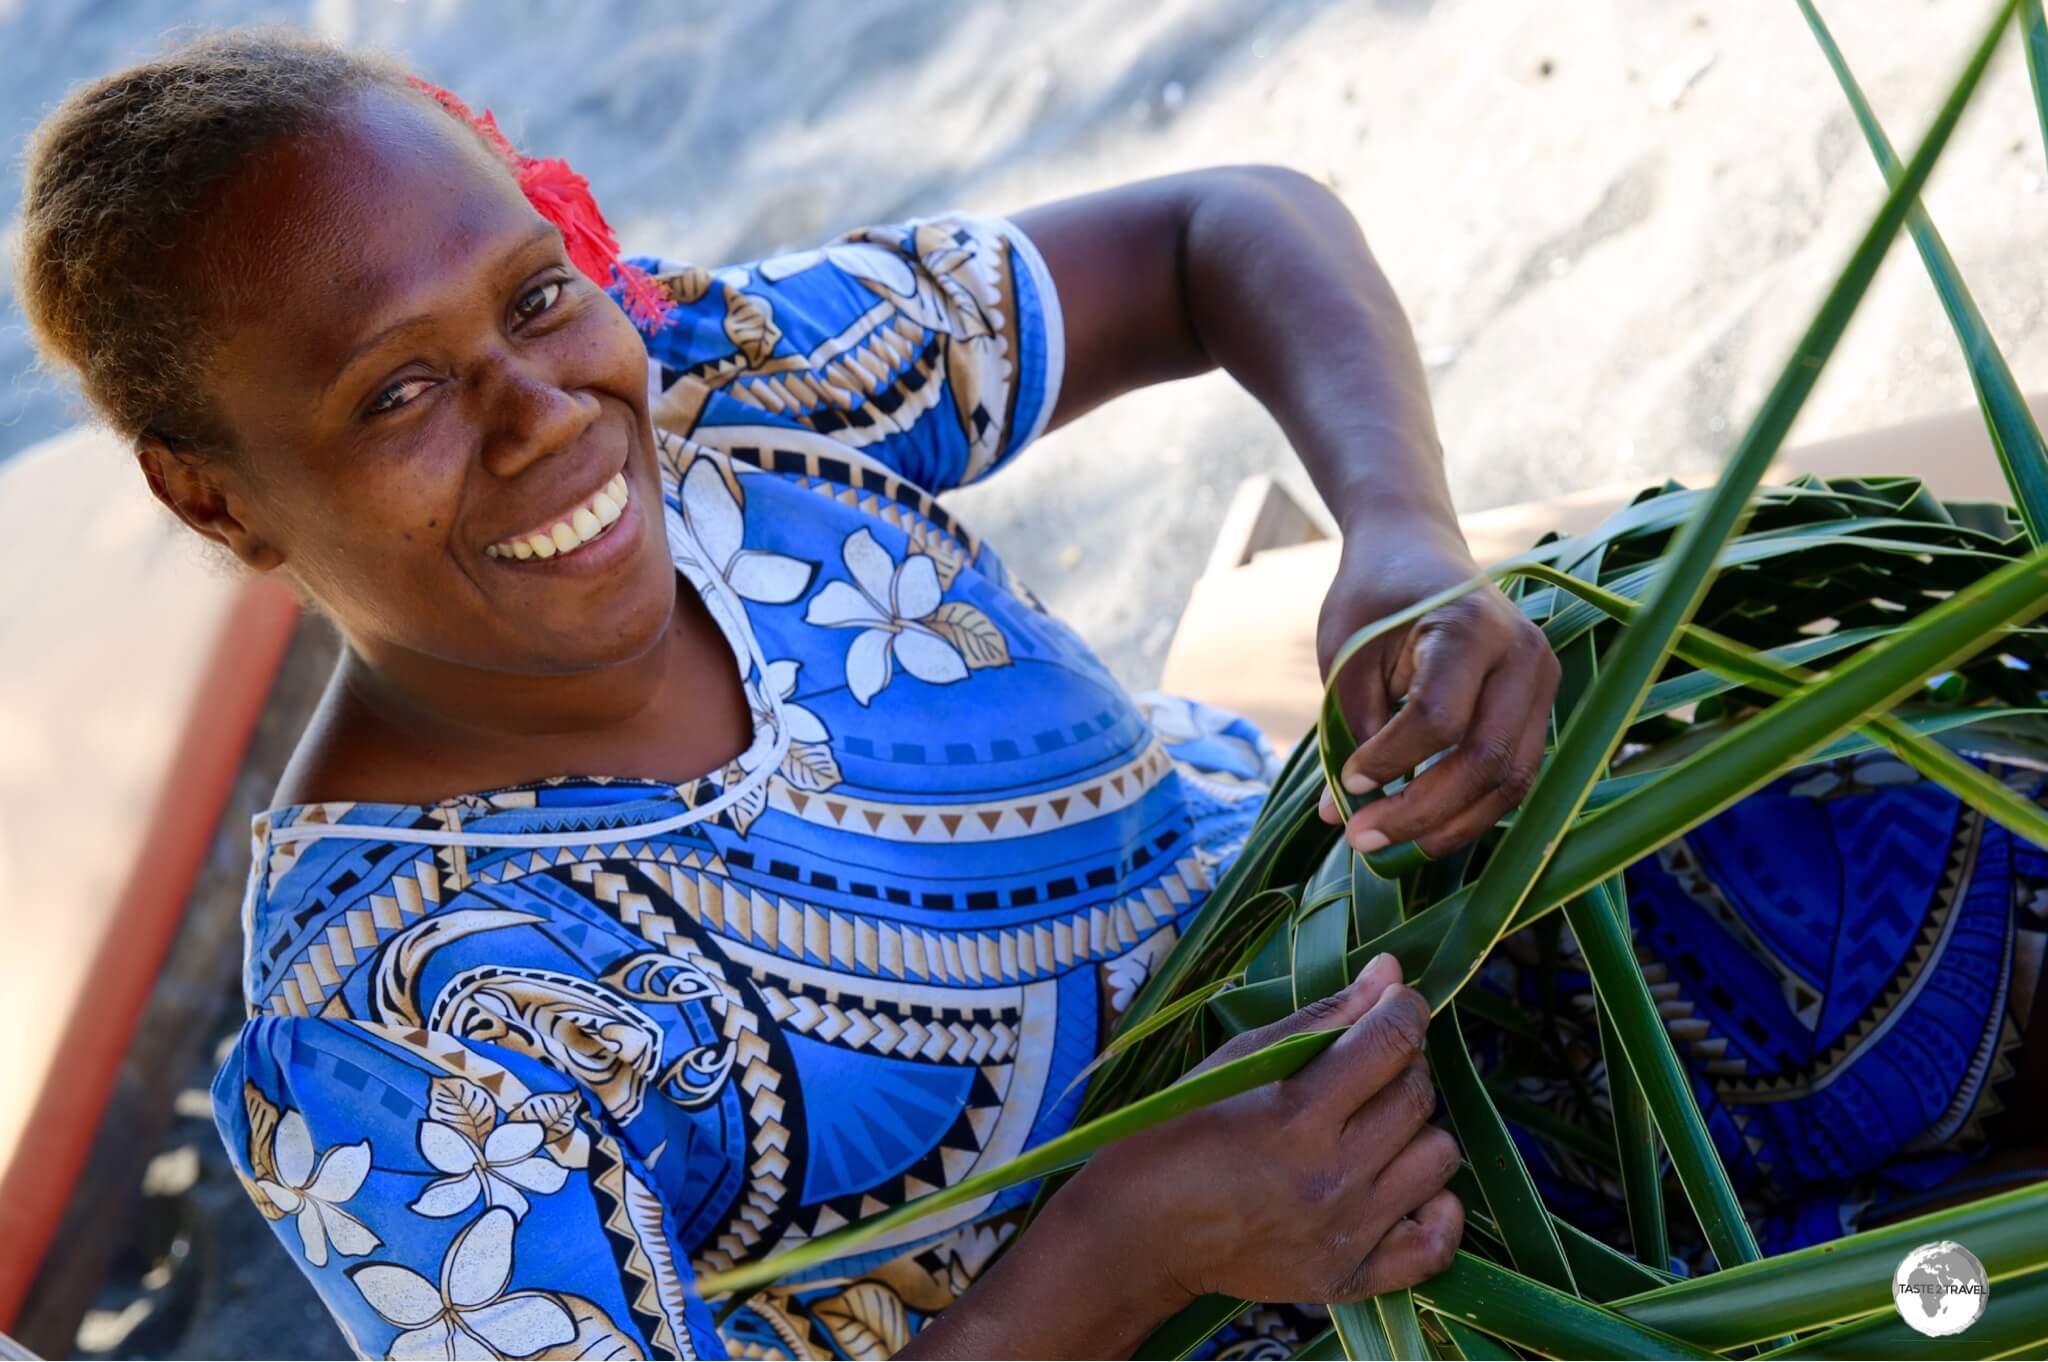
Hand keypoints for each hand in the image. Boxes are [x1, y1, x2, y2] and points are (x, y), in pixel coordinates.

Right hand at [1057, 954, 1462, 1310]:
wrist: (1141, 1232)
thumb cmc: (1178, 1130)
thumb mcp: (1238, 1061)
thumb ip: (1321, 1019)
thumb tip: (1389, 973)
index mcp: (1296, 1117)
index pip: (1391, 1044)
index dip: (1404, 1008)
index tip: (1394, 1002)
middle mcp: (1331, 1179)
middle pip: (1417, 1096)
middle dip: (1401, 1064)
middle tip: (1364, 1066)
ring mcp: (1346, 1235)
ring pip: (1438, 1158)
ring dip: (1414, 1129)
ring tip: (1372, 1126)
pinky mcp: (1350, 1279)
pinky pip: (1436, 1247)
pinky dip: (1436, 1211)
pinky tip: (1402, 1185)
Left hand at [1314, 534, 1559, 857]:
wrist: (1417, 550)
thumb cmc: (1373, 598)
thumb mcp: (1347, 652)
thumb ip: (1349, 729)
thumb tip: (1336, 814)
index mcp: (1470, 626)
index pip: (1439, 717)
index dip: (1390, 761)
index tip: (1346, 781)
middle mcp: (1522, 655)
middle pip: (1486, 760)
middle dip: (1420, 812)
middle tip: (1359, 837)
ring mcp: (1542, 683)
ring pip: (1511, 781)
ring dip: (1448, 825)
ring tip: (1384, 841)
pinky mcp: (1540, 708)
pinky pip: (1514, 776)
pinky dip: (1469, 810)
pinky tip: (1421, 825)